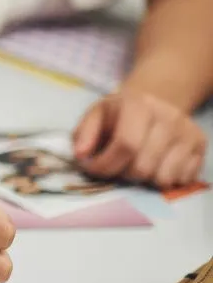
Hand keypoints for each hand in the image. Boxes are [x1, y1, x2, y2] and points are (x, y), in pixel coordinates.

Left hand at [73, 92, 206, 188]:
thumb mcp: (95, 116)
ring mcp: (188, 131)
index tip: (94, 169)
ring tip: (136, 165)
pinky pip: (181, 180)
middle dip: (122, 175)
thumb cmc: (118, 115)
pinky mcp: (201, 145)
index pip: (126, 145)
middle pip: (143, 167)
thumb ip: (83, 135)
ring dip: (143, 181)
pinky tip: (156, 166)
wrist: (155, 102)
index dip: (105, 165)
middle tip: (116, 168)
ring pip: (163, 178)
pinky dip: (164, 180)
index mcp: (139, 105)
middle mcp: (168, 116)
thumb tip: (82, 155)